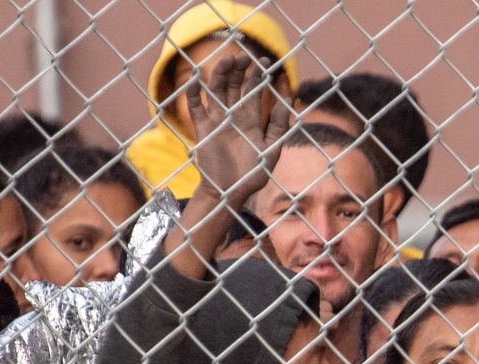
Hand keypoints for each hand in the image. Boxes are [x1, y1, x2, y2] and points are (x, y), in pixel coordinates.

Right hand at [185, 53, 290, 206]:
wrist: (231, 192)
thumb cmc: (253, 174)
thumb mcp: (271, 149)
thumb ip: (278, 126)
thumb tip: (286, 99)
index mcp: (251, 120)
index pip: (253, 92)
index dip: (257, 76)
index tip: (264, 61)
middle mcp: (233, 116)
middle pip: (234, 86)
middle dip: (238, 70)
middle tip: (243, 56)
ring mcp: (216, 121)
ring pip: (216, 91)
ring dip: (219, 75)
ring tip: (225, 60)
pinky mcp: (202, 129)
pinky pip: (195, 108)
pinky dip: (192, 94)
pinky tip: (194, 80)